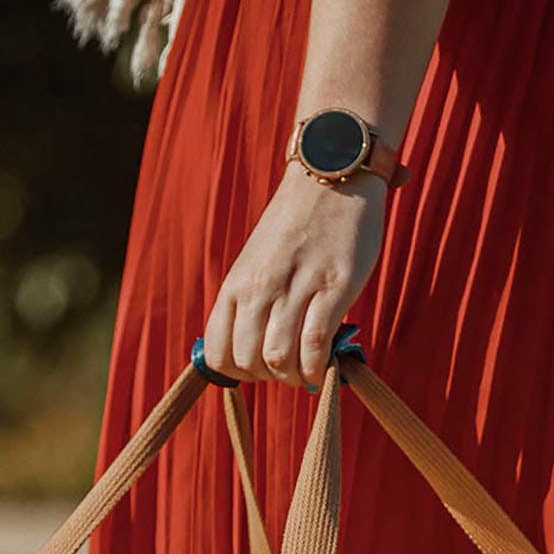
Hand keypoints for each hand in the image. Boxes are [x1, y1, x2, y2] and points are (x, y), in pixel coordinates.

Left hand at [206, 166, 386, 388]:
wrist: (331, 175)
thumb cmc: (295, 226)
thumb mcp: (256, 262)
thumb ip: (248, 302)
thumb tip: (249, 349)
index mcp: (236, 283)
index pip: (217, 353)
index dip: (236, 374)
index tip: (258, 369)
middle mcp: (260, 287)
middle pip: (248, 362)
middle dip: (268, 378)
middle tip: (288, 368)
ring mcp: (297, 286)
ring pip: (279, 359)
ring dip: (294, 377)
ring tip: (307, 369)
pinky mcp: (336, 286)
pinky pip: (315, 345)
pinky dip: (318, 367)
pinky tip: (325, 364)